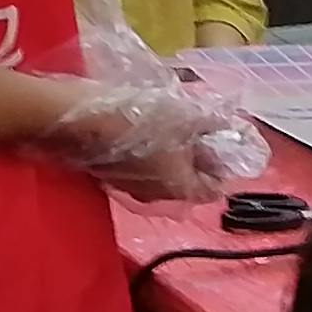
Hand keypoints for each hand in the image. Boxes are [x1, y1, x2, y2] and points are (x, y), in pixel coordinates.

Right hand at [35, 68, 247, 203]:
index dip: (224, 166)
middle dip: (198, 155)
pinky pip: (141, 165)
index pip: (214, 188)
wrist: (80, 119)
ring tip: (177, 120)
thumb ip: (212, 122)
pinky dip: (151, 150)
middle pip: (188, 180)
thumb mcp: (185, 115)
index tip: (225, 142)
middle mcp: (158, 196)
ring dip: (174, 151)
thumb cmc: (141, 120)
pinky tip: (149, 124)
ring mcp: (131, 186)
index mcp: (180, 187)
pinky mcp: (111, 173)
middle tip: (203, 126)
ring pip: (163, 172)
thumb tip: (230, 124)